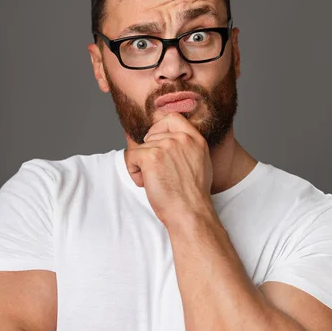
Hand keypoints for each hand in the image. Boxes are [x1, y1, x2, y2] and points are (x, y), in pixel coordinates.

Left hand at [124, 112, 213, 226]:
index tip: (156, 143)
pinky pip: (131, 156)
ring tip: (156, 181)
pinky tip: (147, 183)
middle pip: (152, 135)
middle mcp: (181, 138)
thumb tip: (168, 141)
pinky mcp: (150, 156)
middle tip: (159, 174)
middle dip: (150, 154)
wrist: (190, 212)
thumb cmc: (192, 196)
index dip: (159, 128)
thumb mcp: (200, 163)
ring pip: (141, 148)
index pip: (172, 118)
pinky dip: (134, 172)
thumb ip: (187, 148)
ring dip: (142, 166)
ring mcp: (166, 145)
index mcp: (196, 139)